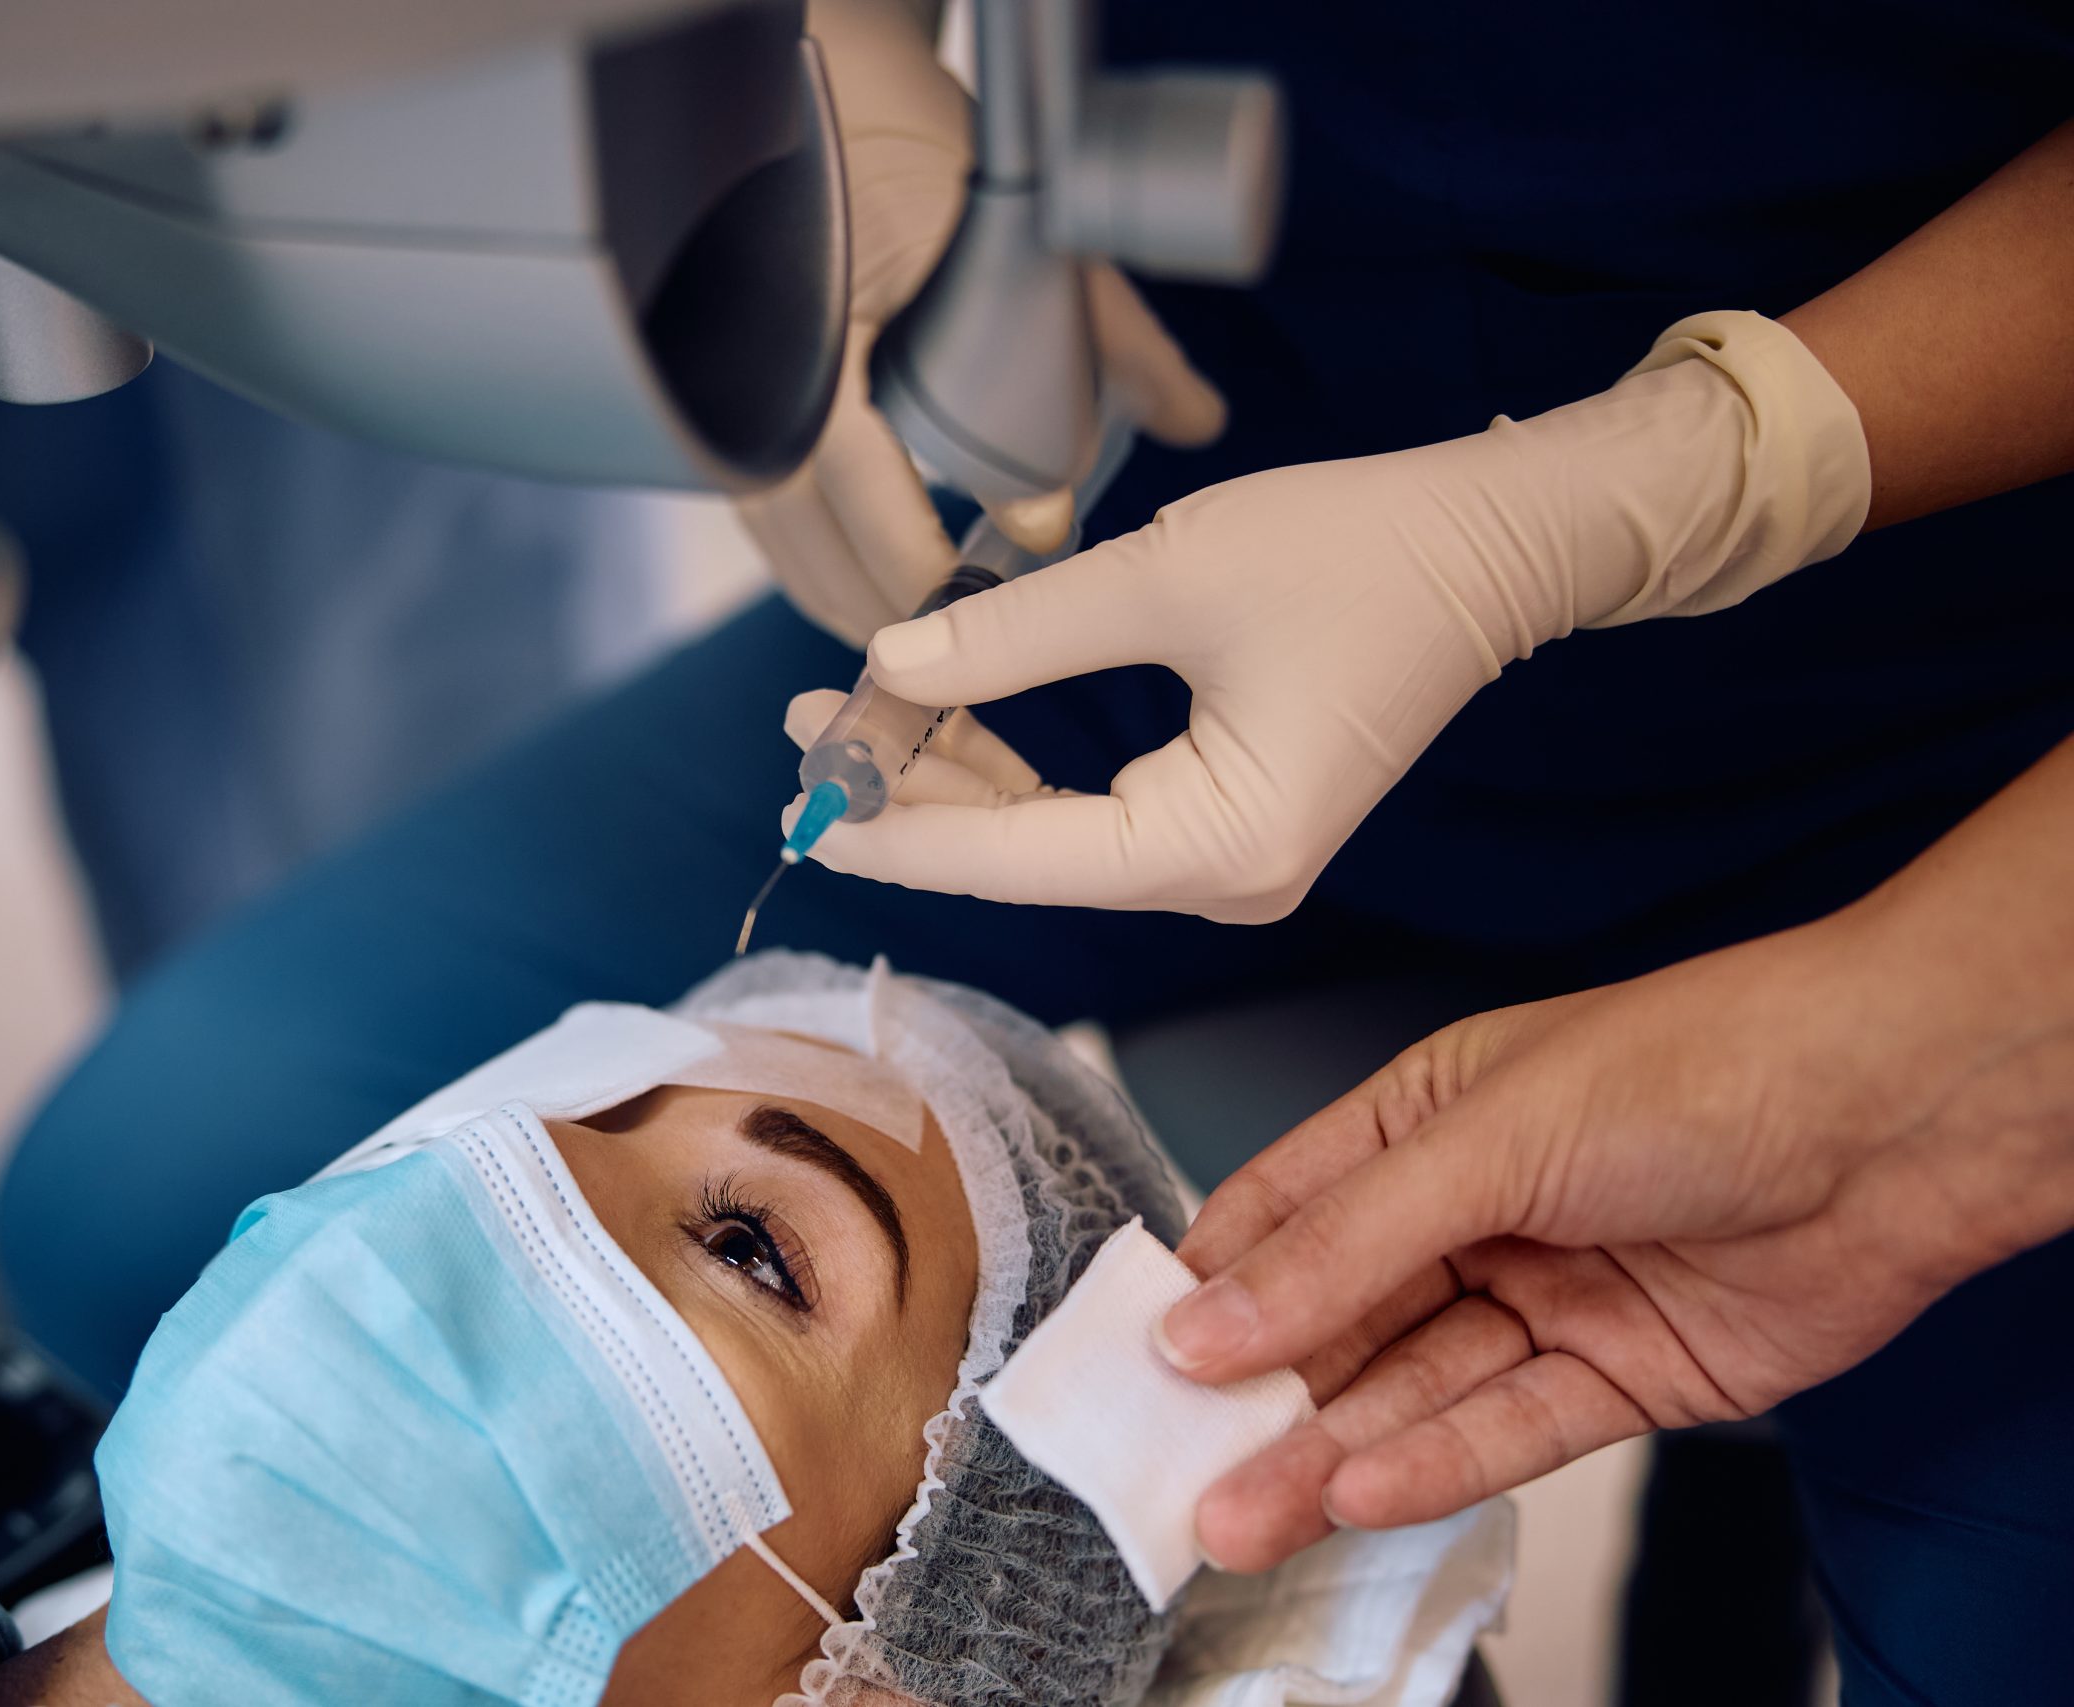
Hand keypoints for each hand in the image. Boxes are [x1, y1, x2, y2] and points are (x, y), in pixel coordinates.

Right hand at [738, 0, 1223, 646]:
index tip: (982, 607)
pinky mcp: (733, 409)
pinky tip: (875, 587)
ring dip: (850, 598)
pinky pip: (769, 517)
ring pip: (782, 542)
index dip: (919, 566)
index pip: (856, 487)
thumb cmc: (928, 152)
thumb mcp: (1035, 243)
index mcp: (820, 339)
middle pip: (808, 540)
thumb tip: (1193, 421)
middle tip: (962, 661)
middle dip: (885, 612)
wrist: (833, 90)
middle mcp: (758, 378)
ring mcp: (732, 398)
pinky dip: (821, 561)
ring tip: (928, 642)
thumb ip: (1116, 344)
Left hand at [784, 312, 1870, 918]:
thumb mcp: (1164, 577)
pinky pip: (1094, 813)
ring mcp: (1230, 857)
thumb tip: (885, 668)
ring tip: (846, 716)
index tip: (798, 800)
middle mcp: (1226, 880)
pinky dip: (1017, 769)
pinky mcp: (1229, 818)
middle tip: (803, 733)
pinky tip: (939, 719)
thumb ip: (1014, 633)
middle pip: (1023, 858)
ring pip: (1051, 837)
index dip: (895, 830)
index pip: (1014, 858)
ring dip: (953, 778)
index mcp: (1218, 845)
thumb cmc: (1357, 551)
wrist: (1494, 542)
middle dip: (909, 795)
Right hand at [1152, 827, 2073, 1570]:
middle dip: (1260, 1400)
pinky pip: (1507, 1430)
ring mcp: (1547, 1296)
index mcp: (1420, 1119)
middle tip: (1176, 1478)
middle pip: (1341, 1321)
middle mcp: (1475, 1210)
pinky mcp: (1620, 1376)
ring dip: (1328, 1455)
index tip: (1132, 1365)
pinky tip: (1361, 1493)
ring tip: (1242, 1516)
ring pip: (1412, 1391)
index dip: (1207, 1288)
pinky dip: (1436, 1465)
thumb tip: (1207, 1322)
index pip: (1282, 1213)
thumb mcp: (1482, 1140)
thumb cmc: (1699, 1064)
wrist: (1898, 1115)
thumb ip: (1342, 1248)